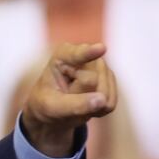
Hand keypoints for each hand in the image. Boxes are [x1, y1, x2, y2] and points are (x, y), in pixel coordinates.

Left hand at [20, 42, 117, 156]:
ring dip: (91, 105)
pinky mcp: (110, 80)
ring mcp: (101, 67)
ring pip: (104, 93)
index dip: (90, 52)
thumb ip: (75, 104)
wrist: (55, 109)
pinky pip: (111, 102)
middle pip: (93, 81)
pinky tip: (88, 105)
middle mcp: (86, 56)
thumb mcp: (52, 107)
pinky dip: (99, 110)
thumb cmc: (47, 103)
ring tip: (77, 101)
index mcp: (63, 55)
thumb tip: (102, 101)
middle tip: (67, 98)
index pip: (78, 55)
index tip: (101, 48)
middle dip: (82, 96)